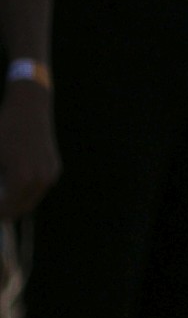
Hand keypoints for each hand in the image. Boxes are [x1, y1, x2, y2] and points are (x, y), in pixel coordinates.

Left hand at [0, 81, 56, 219]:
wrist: (29, 108)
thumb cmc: (4, 129)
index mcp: (23, 178)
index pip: (7, 209)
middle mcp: (41, 179)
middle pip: (21, 209)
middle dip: (5, 209)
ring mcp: (50, 174)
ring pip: (30, 199)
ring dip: (15, 200)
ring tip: (1, 189)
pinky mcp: (54, 168)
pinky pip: (38, 187)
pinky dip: (24, 189)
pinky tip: (12, 177)